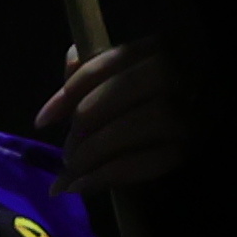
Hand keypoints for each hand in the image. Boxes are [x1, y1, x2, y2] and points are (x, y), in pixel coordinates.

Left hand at [37, 39, 193, 197]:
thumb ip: (96, 69)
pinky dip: (110, 174)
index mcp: (164, 50)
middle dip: (88, 117)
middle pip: (134, 85)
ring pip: (150, 119)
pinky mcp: (193, 148)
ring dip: (98, 147)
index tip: (42, 120)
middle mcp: (186, 74)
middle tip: (66, 149)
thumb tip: (72, 58)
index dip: (75, 87)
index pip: (118, 57)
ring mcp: (195, 111)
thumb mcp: (122, 81)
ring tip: (72, 168)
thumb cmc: (142, 106)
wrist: (192, 135)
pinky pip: (154, 160)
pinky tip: (81, 186)